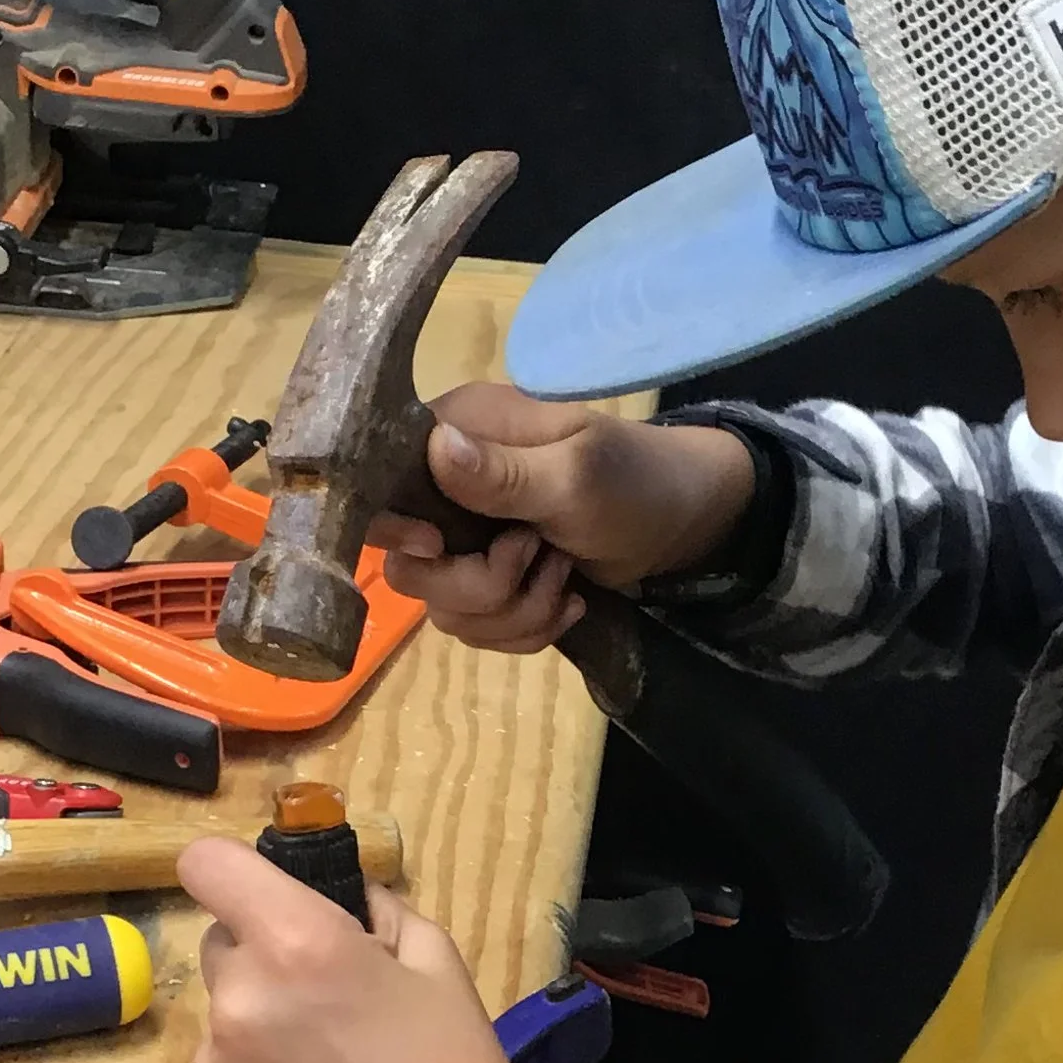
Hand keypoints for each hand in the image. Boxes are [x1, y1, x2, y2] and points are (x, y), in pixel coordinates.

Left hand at [178, 837, 555, 1062]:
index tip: (264, 891)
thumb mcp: (436, 960)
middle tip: (327, 991)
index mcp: (296, 943)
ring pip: (224, 1007)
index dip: (231, 868)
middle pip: (220, 939)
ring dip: (259, 1014)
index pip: (207, 864)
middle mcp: (240, 997)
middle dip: (264, 950)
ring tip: (327, 1059)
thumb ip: (375, 910)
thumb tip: (341, 900)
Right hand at [372, 379, 755, 654]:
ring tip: (564, 579)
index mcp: (457, 434)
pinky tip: (568, 601)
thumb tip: (436, 446)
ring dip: (513, 612)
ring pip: (444, 608)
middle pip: (408, 566)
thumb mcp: (576, 476)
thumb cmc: (635, 483)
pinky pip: (477, 628)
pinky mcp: (490, 580)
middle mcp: (447, 485)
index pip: (378, 485)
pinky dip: (525, 628)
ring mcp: (467, 539)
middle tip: (537, 558)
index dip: (399, 529)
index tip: (445, 545)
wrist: (684, 525)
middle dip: (479, 586)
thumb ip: (503, 473)